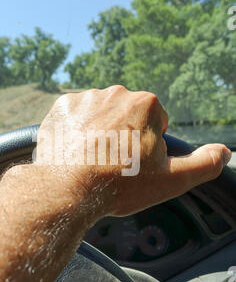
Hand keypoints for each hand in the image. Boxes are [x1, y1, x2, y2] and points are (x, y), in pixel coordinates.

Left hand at [36, 85, 230, 216]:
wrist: (68, 189)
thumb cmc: (120, 184)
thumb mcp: (171, 179)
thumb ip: (204, 164)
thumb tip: (225, 153)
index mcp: (147, 104)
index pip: (155, 124)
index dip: (147, 147)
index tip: (134, 164)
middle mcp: (116, 93)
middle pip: (127, 117)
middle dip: (124, 136)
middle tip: (113, 164)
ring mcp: (86, 98)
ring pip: (101, 116)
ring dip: (100, 132)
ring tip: (93, 160)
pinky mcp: (61, 107)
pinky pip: (76, 117)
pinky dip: (77, 131)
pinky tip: (75, 151)